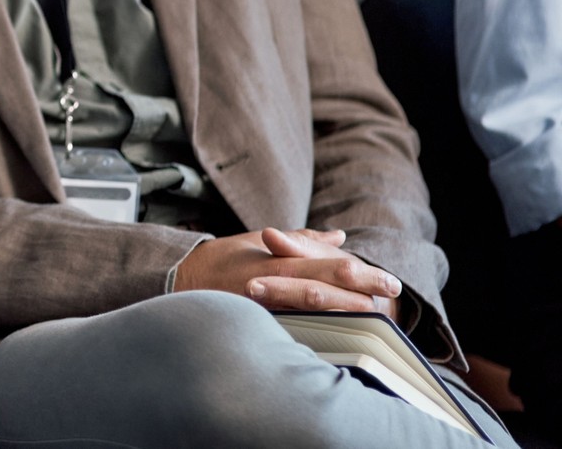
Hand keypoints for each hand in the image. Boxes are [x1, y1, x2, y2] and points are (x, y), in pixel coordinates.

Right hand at [173, 227, 402, 315]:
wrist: (182, 277)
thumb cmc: (225, 257)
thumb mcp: (260, 240)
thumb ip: (302, 239)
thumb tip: (340, 237)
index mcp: (277, 260)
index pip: (327, 266)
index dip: (362, 274)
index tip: (390, 281)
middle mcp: (272, 282)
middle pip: (324, 289)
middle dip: (361, 293)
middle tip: (392, 295)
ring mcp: (263, 305)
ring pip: (310, 310)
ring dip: (344, 312)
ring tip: (372, 315)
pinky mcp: (254, 321)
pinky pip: (290, 328)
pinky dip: (315, 330)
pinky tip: (335, 337)